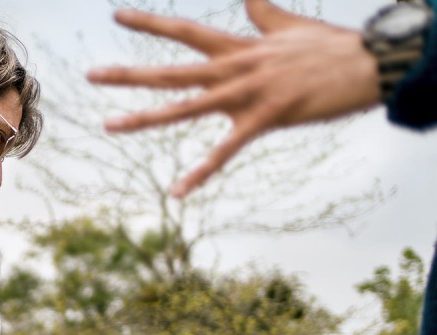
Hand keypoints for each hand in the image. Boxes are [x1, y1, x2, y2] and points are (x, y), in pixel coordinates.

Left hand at [88, 0, 378, 196]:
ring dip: (146, 118)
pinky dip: (201, 173)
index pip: (185, 31)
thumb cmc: (329, 47)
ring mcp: (247, 94)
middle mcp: (235, 68)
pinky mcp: (265, 118)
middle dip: (130, 73)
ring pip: (185, 107)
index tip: (117, 16)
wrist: (368, 63)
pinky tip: (177, 192)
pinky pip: (225, 152)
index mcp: (238, 47)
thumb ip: (262, 13)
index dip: (150, 23)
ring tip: (109, 124)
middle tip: (91, 75)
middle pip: (172, 70)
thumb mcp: (289, 26)